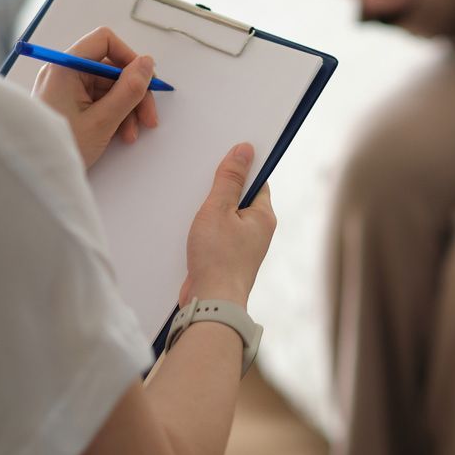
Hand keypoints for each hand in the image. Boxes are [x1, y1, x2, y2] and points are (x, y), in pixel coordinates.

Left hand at [32, 27, 158, 167]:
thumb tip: (147, 63)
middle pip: (111, 68)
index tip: (144, 82)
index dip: (129, 58)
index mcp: (65, 68)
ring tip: (132, 134)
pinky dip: (114, 114)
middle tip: (148, 118)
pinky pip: (99, 100)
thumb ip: (129, 89)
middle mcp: (64, 72)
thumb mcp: (103, 120)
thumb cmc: (63, 147)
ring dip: (127, 108)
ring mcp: (65, 88)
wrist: (36, 176)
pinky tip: (121, 135)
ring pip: (109, 87)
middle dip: (133, 92)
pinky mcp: (68, 103)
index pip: (104, 41)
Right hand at [180, 143, 276, 307]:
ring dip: (210, 212)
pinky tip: (190, 229)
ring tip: (193, 208)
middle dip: (221, 191)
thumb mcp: (218, 210)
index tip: (223, 158)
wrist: (211, 303)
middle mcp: (258, 231)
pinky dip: (205, 230)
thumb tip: (245, 150)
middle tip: (202, 183)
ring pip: (226, 218)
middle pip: (240, 199)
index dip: (241, 169)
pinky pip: (218, 235)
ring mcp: (244, 247)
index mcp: (264, 216)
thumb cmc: (218, 259)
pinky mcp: (228, 259)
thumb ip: (229, 179)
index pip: (257, 181)